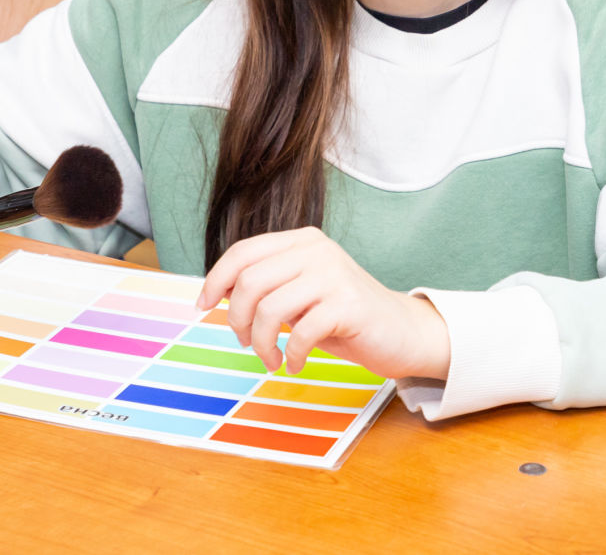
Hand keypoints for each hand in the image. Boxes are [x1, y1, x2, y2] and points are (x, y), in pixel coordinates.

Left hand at [196, 226, 451, 380]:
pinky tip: (295, 364)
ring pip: (269, 309)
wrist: (402, 332)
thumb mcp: (301, 293)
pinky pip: (300, 333)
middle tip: (244, 343)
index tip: (203, 306)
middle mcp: (316, 250)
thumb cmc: (343, 316)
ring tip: (271, 359)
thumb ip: (268, 286)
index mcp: (302, 241)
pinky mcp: (348, 304)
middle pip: (249, 281)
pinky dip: (290, 355)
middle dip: (236, 319)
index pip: (243, 251)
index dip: (215, 279)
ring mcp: (334, 275)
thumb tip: (217, 294)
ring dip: (261, 344)